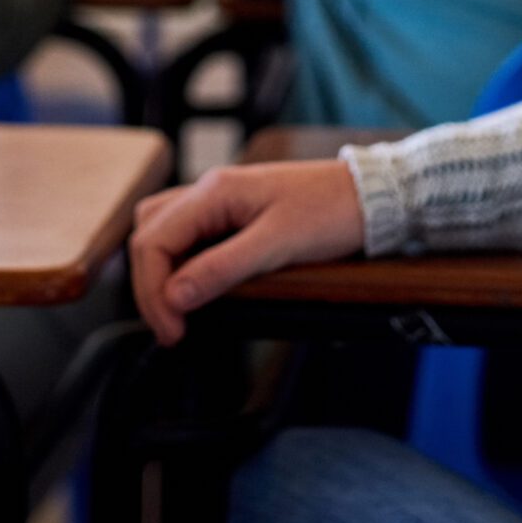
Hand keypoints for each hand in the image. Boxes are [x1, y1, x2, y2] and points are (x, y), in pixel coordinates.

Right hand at [127, 160, 364, 345]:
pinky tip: (195, 287)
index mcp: (214, 191)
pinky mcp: (234, 214)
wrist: (372, 195)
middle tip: (171, 328)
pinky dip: (181, 263)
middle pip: (149, 233)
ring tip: (176, 311)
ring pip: (164, 231)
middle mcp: (209, 191)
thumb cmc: (331, 212)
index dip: (152, 291)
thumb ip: (222, 268)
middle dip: (149, 283)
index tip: (173, 331)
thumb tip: (174, 296)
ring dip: (160, 271)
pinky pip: (190, 235)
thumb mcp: (277, 244)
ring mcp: (220, 201)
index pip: (154, 240)